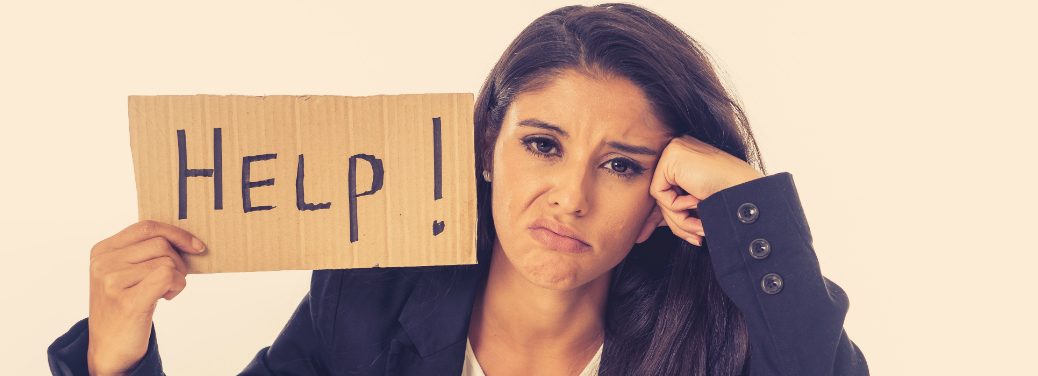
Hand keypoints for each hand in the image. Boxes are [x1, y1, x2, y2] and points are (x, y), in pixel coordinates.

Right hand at [86, 220, 205, 375]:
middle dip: (179, 261)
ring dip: (178, 278)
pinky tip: (166, 298)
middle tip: (174, 280)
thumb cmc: (126, 307)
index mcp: (102, 251)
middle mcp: (103, 263)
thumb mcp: (126, 273)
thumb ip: (144, 252)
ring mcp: (112, 281)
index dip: (176, 233)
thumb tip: (187, 239)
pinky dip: (177, 286)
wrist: (110, 348)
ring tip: (165, 292)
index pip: (146, 227)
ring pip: (167, 261)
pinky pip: (168, 276)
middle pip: (160, 243)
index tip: (196, 245)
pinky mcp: (128, 301)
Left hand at [640, 135, 763, 245]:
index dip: (665, 216)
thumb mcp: (697, 206)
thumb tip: (643, 230)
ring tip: (701, 226)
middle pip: (663, 195)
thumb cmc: (730, 200)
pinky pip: (659, 192)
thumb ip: (674, 211)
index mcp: (688, 159)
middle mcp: (679, 151)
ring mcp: (674, 150)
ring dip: (680, 219)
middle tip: (695, 239)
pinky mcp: (671, 157)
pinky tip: (697, 201)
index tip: (665, 237)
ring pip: (661, 197)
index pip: (667, 190)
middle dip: (675, 222)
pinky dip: (677, 205)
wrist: (747, 194)